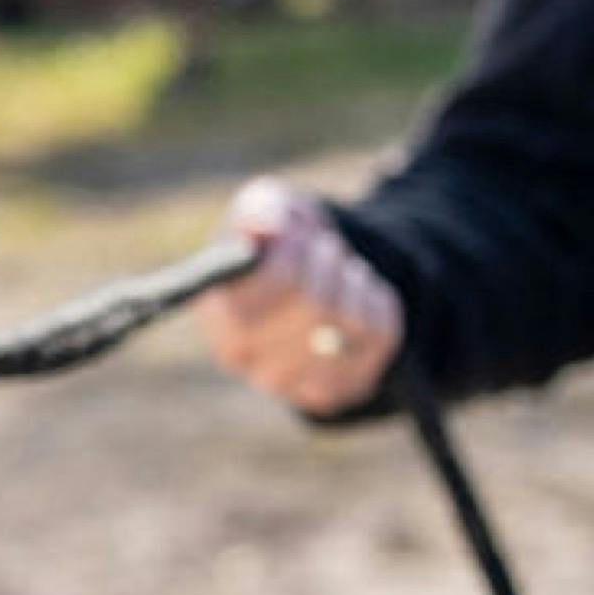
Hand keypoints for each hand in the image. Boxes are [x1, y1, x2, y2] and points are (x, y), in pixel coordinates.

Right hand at [196, 174, 406, 416]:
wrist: (309, 277)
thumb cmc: (275, 240)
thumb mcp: (264, 208)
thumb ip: (258, 210)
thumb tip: (263, 226)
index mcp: (214, 315)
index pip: (262, 297)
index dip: (289, 255)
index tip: (293, 232)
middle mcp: (244, 358)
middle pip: (314, 308)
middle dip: (326, 261)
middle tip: (324, 247)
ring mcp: (293, 380)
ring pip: (349, 321)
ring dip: (350, 278)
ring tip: (337, 269)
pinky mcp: (341, 386)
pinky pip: (380, 333)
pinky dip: (375, 300)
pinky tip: (355, 296)